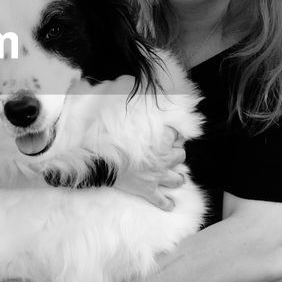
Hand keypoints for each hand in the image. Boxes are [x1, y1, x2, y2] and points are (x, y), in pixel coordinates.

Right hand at [65, 77, 187, 211]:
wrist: (101, 162)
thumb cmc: (110, 137)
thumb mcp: (116, 109)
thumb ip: (122, 92)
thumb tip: (124, 77)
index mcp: (160, 139)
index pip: (176, 135)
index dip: (173, 135)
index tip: (170, 135)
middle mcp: (164, 157)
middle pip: (181, 156)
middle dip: (176, 155)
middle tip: (170, 155)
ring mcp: (157, 176)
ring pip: (178, 178)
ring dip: (177, 177)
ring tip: (176, 177)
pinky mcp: (148, 191)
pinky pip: (162, 200)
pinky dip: (166, 203)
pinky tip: (169, 204)